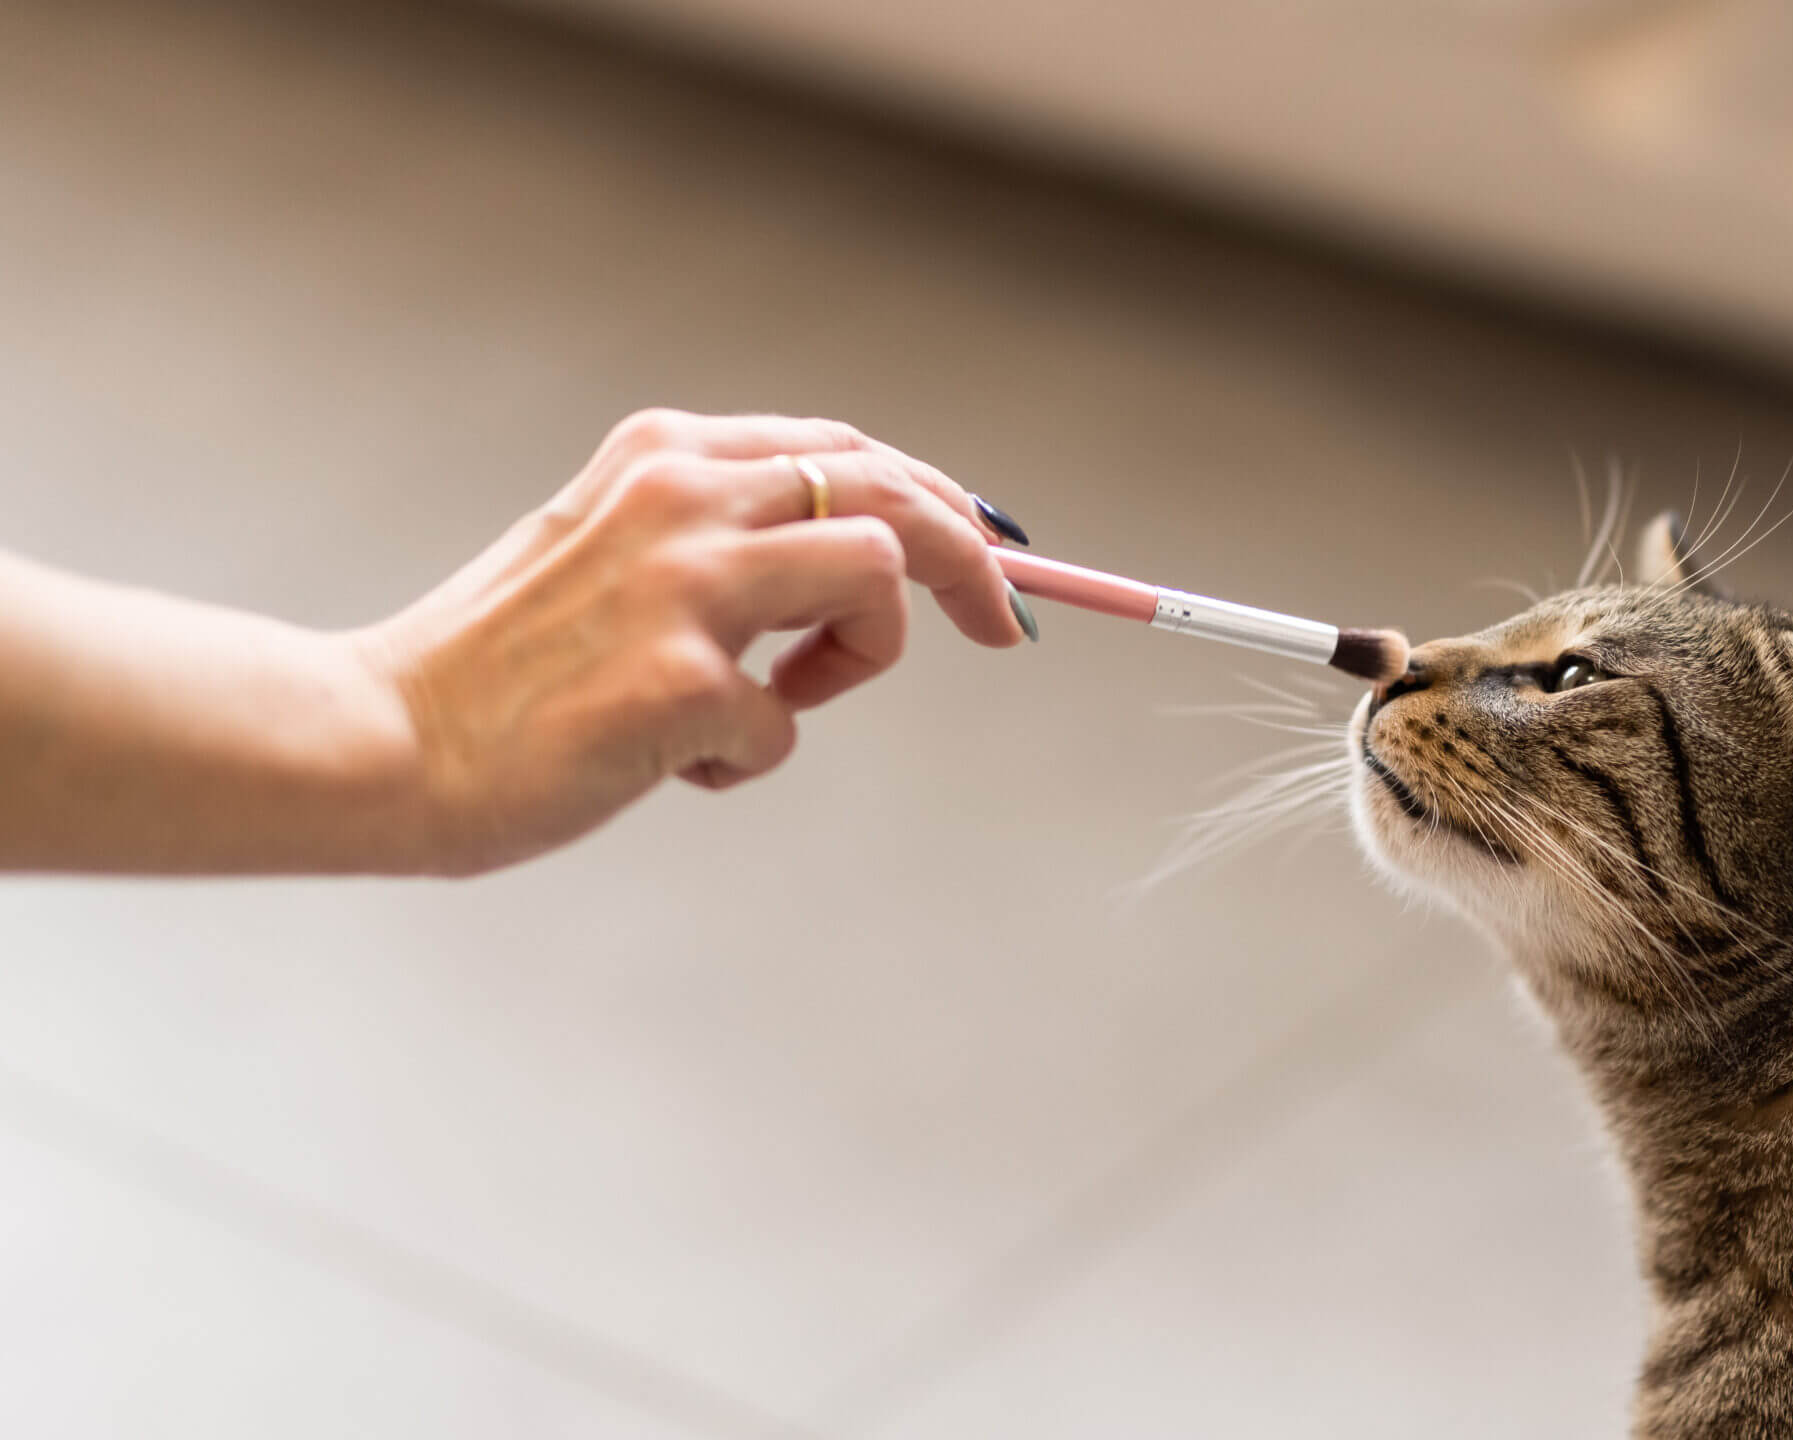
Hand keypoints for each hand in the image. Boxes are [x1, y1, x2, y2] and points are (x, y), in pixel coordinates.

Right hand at [358, 408, 1023, 874]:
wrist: (381, 743)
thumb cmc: (501, 670)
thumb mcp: (608, 549)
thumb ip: (716, 532)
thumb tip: (866, 560)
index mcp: (663, 453)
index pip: (845, 448)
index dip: (938, 498)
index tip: (990, 551)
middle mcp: (681, 495)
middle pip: (895, 490)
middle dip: (976, 558)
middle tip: (1005, 626)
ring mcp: (685, 584)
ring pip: (880, 575)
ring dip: (862, 655)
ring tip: (777, 705)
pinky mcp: (682, 681)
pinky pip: (787, 723)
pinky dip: (748, 755)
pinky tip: (674, 764)